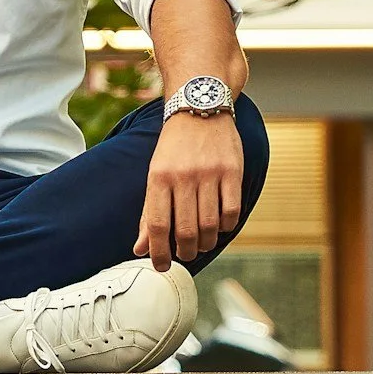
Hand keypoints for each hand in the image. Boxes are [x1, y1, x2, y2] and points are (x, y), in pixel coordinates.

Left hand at [134, 111, 242, 269]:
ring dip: (206, 243)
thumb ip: (149, 213)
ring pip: (210, 225)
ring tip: (202, 243)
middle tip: (185, 255)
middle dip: (185, 252)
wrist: (199, 106)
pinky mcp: (232, 171)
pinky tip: (219, 225)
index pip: (157, 225)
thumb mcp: (155, 174)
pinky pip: (231, 211)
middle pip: (186, 230)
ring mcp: (210, 173)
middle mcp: (184, 176)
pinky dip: (226, 226)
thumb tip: (140, 249)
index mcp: (159, 177)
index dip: (158, 252)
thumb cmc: (174, 147)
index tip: (160, 267)